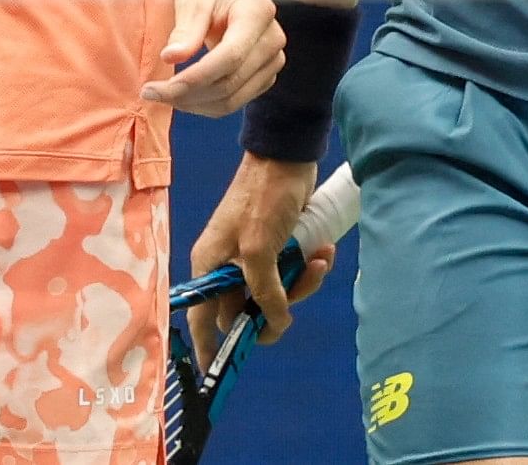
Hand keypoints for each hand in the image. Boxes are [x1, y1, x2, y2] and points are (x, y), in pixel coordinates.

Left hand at [142, 0, 285, 114]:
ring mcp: (273, 61)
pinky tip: (182, 95)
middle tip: (149, 93)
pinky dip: (206, 105)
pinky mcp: (266, 76)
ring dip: (193, 104)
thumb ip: (186, 30)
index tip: (157, 87)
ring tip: (162, 95)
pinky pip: (235, 101)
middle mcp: (272, 40)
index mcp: (257, 12)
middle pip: (230, 82)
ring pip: (232, 99)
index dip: (194, 77)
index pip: (229, 56)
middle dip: (186, 94)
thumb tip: (170, 58)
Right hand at [186, 154, 334, 363]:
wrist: (287, 157)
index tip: (222, 369)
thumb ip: (264, 291)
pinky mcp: (277, 250)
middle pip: (248, 309)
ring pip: (275, 295)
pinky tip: (323, 253)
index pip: (204, 317)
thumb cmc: (263, 199)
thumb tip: (274, 323)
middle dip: (277, 308)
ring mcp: (252, 259)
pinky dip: (308, 268)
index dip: (211, 345)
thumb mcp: (259, 249)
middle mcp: (226, 266)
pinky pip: (291, 275)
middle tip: (295, 297)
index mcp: (210, 265)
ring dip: (301, 284)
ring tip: (318, 260)